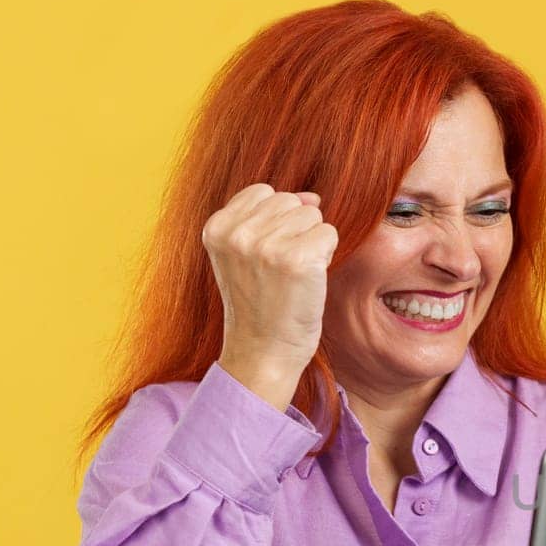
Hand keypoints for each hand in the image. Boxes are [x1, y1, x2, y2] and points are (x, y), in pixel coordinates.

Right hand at [202, 182, 338, 405]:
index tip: (268, 257)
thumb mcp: (244, 256)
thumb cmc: (260, 305)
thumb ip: (268, 218)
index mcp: (216, 228)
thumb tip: (311, 196)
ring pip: (313, 215)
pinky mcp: (298, 259)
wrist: (264, 352)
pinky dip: (327, 255)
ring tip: (295, 276)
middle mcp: (238, 234)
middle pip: (291, 202)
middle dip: (296, 231)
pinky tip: (309, 281)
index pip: (263, 193)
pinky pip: (330, 233)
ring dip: (313, 243)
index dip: (277, 222)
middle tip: (283, 270)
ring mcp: (267, 246)